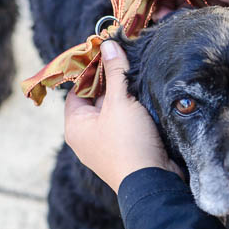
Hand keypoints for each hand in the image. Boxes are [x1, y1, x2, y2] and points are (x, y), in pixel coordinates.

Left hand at [64, 40, 182, 192]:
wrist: (153, 183)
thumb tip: (109, 45)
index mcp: (75, 126)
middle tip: (129, 63)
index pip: (77, 90)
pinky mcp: (126, 151)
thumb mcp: (120, 103)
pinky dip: (136, 113)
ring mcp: (106, 146)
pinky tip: (148, 100)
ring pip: (115, 112)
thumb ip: (115, 73)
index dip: (91, 71)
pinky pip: (127, 125)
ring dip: (127, 98)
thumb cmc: (129, 143)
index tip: (108, 55)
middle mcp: (87, 137)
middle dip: (113, 83)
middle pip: (97, 100)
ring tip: (141, 79)